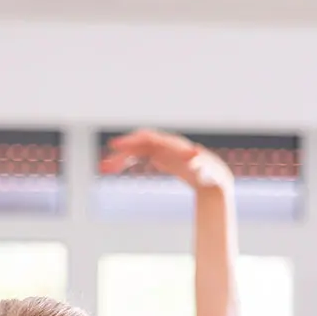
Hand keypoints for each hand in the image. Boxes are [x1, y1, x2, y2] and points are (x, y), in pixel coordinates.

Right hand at [101, 129, 233, 192]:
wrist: (212, 177)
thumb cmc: (210, 175)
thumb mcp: (207, 171)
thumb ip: (200, 163)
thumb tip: (195, 156)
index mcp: (173, 146)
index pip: (148, 138)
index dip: (131, 140)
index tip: (115, 145)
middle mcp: (164, 145)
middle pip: (138, 143)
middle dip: (121, 151)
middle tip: (104, 164)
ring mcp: (160, 149)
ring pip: (135, 150)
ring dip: (119, 158)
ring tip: (104, 168)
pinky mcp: (157, 156)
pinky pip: (137, 156)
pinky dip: (125, 162)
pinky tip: (112, 169)